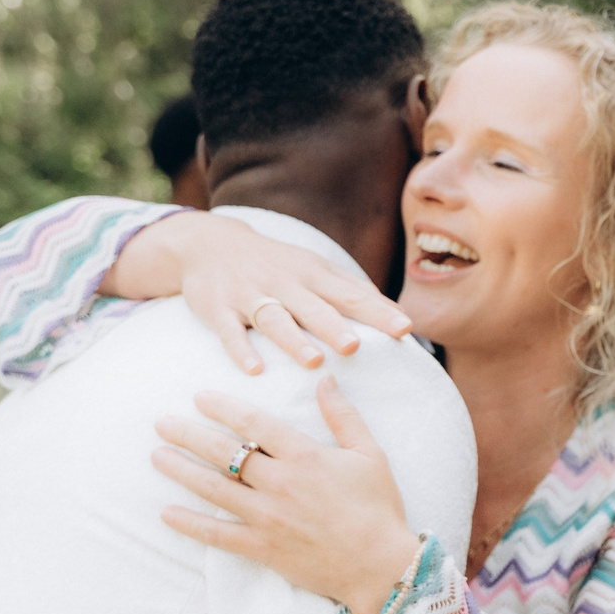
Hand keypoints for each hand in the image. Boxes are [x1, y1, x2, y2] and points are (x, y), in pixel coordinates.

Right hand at [111, 212, 412, 375]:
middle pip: (314, 307)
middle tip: (355, 346)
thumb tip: (396, 314)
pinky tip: (255, 369)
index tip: (405, 329)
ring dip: (293, 340)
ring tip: (314, 361)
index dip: (379, 312)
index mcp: (314, 275)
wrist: (209, 244)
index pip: (352, 295)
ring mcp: (250, 296)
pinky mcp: (218, 309)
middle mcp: (285, 284)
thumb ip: (352, 290)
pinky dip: (241, 350)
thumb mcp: (313, 268)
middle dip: (334, 327)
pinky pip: (230, 331)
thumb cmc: (275, 264)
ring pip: (275, 319)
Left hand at [152, 377, 418, 613]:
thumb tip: (325, 379)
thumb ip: (343, 416)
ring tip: (157, 456)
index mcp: (306, 456)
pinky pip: (218, 534)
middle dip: (189, 434)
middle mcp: (280, 483)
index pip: (254, 424)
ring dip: (181, 470)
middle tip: (162, 423)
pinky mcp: (262, 547)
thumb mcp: (369, 454)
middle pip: (224, 452)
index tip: (199, 397)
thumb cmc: (379, 508)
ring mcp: (268, 517)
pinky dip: (190, 524)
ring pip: (214, 488)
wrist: (380, 566)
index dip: (224, 407)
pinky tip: (166, 513)